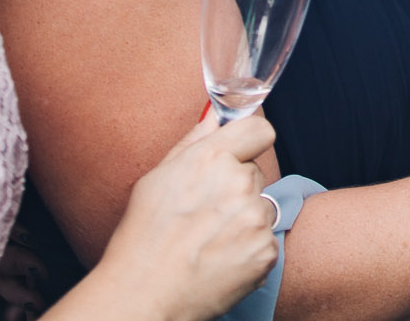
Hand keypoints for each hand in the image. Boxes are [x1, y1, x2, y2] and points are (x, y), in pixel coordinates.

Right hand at [90, 107, 278, 320]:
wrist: (144, 294)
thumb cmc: (143, 237)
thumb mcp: (157, 179)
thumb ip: (194, 142)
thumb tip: (214, 116)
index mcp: (211, 159)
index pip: (260, 130)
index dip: (249, 142)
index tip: (240, 154)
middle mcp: (238, 184)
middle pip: (255, 173)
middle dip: (236, 188)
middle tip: (205, 214)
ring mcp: (255, 219)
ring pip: (260, 208)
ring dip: (243, 221)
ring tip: (209, 241)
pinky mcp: (266, 251)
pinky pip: (265, 241)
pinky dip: (248, 250)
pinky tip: (219, 260)